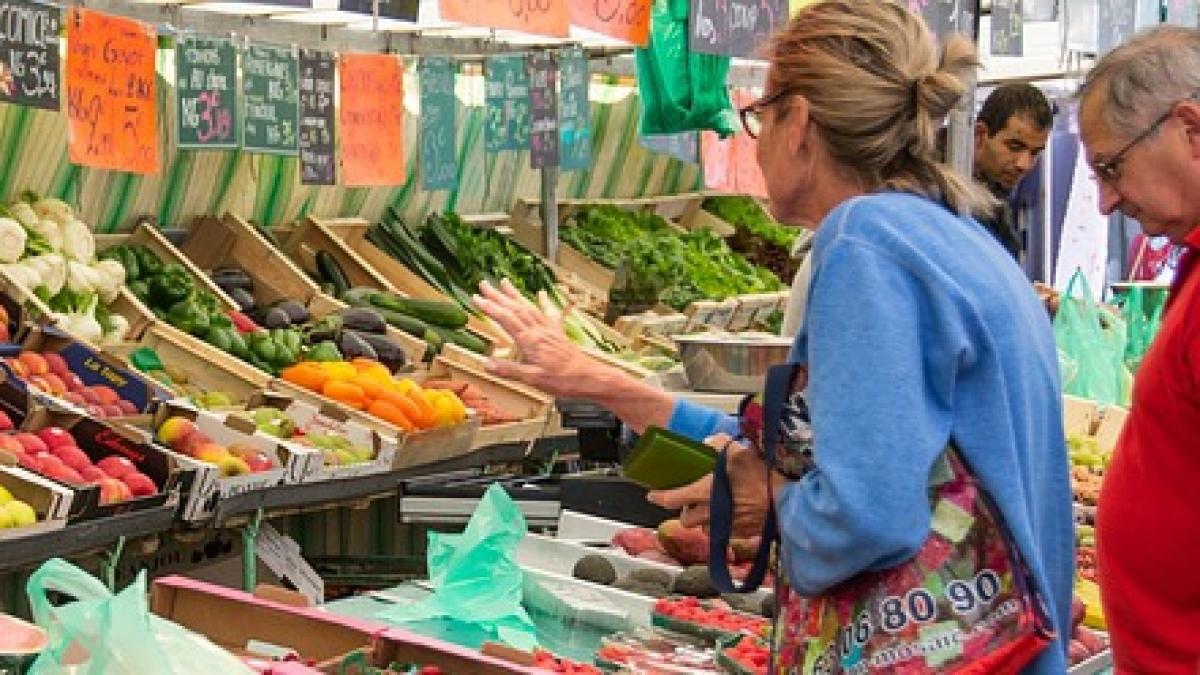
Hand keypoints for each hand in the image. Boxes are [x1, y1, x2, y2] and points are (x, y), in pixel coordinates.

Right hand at [473, 279, 602, 398]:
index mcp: (530, 340)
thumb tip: (486, 363)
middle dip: (498, 295)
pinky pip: (548, 314)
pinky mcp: (558, 333)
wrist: (589, 377)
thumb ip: (509, 370)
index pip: (506, 319)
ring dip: (515, 295)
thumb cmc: (563, 380)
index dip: (490, 308)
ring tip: (504, 283)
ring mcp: (549, 330)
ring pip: (529, 307)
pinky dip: (543, 303)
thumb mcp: (532, 379)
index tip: (476, 298)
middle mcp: (539, 330)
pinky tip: (541, 295)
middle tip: (484, 283)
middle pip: (515, 308)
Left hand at [647, 434, 777, 538]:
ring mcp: (725, 526)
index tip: (652, 495)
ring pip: (704, 527)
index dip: (659, 497)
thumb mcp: (739, 451)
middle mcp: (711, 513)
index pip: (673, 499)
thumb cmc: (761, 477)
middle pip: (685, 520)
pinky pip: (723, 532)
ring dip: (703, 520)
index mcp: (705, 492)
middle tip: (688, 502)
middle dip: (684, 512)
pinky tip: (731, 513)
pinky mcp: (740, 534)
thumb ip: (719, 445)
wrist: (785, 504)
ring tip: (710, 508)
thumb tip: (708, 443)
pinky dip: (722, 524)